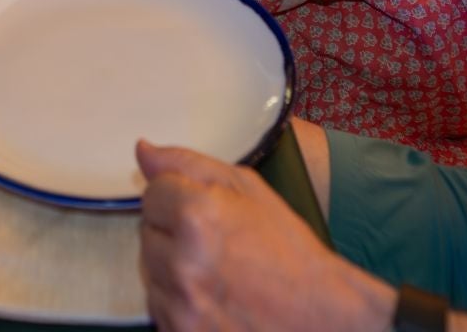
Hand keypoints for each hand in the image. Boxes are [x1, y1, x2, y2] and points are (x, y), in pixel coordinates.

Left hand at [138, 141, 394, 331]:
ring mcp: (180, 306)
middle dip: (174, 233)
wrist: (322, 319)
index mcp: (197, 217)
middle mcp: (182, 263)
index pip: (152, 192)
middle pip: (147, 232)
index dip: (180, 198)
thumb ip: (189, 165)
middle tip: (217, 245)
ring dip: (173, 269)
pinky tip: (212, 298)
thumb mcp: (250, 191)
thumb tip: (143, 151)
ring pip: (149, 272)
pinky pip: (158, 307)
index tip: (206, 212)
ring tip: (217, 274)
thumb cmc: (291, 255)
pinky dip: (178, 302)